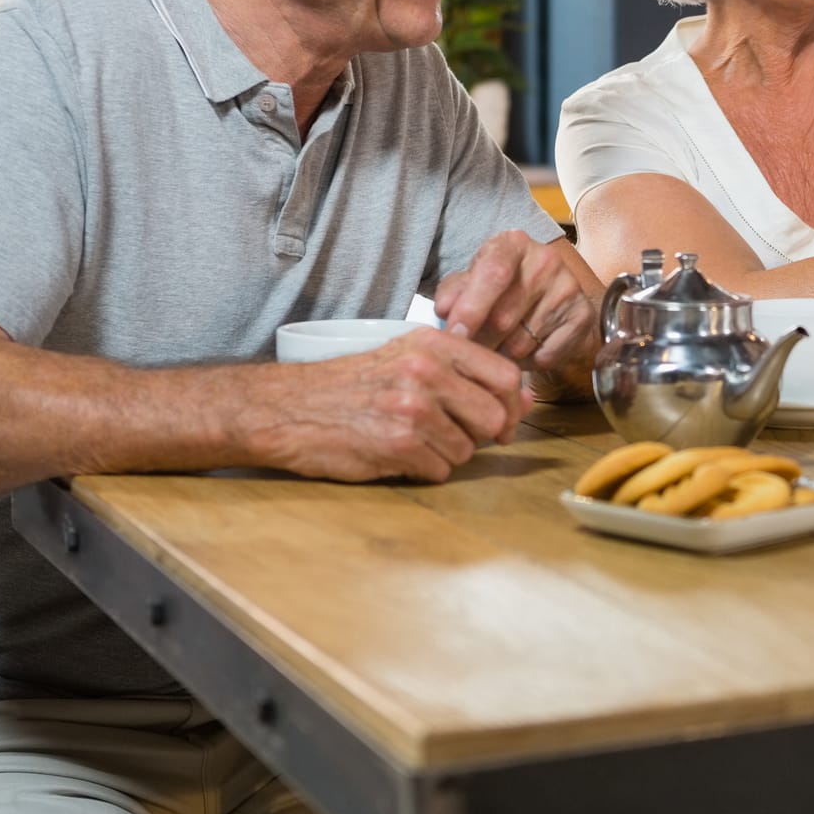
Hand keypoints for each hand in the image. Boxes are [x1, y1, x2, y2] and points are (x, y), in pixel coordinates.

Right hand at [256, 328, 531, 481]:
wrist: (287, 408)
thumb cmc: (351, 385)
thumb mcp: (407, 359)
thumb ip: (465, 374)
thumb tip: (525, 399)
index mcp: (433, 344)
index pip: (505, 374)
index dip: (511, 405)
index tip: (503, 420)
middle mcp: (427, 371)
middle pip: (493, 416)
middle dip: (480, 435)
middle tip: (453, 436)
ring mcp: (414, 408)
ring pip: (467, 449)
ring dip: (446, 454)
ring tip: (412, 440)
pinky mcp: (399, 444)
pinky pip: (440, 470)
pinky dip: (423, 470)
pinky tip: (396, 454)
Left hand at [434, 230, 597, 372]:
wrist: (554, 298)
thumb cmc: (503, 288)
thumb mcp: (473, 281)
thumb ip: (453, 292)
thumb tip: (444, 309)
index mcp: (513, 244)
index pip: (493, 274)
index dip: (471, 308)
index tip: (454, 334)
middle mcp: (545, 261)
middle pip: (503, 317)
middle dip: (481, 341)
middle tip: (472, 347)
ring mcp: (568, 289)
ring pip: (521, 342)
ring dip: (503, 354)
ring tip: (500, 345)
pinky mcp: (582, 317)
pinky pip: (544, 356)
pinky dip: (528, 362)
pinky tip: (525, 349)